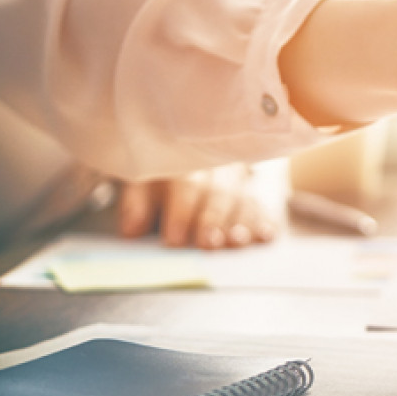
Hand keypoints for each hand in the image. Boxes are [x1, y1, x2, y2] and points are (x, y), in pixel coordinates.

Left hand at [117, 165, 277, 248]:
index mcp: (182, 160)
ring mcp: (237, 180)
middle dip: (213, 220)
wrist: (183, 151)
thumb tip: (131, 230)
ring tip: (237, 241)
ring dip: (241, 223)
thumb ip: (135, 203)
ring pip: (243, 199)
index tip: (175, 238)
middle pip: (218, 193)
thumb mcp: (139, 180)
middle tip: (208, 243)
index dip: (181, 212)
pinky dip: (264, 222)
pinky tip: (266, 236)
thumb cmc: (159, 174)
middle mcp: (214, 167)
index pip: (185, 184)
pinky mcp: (251, 194)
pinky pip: (261, 207)